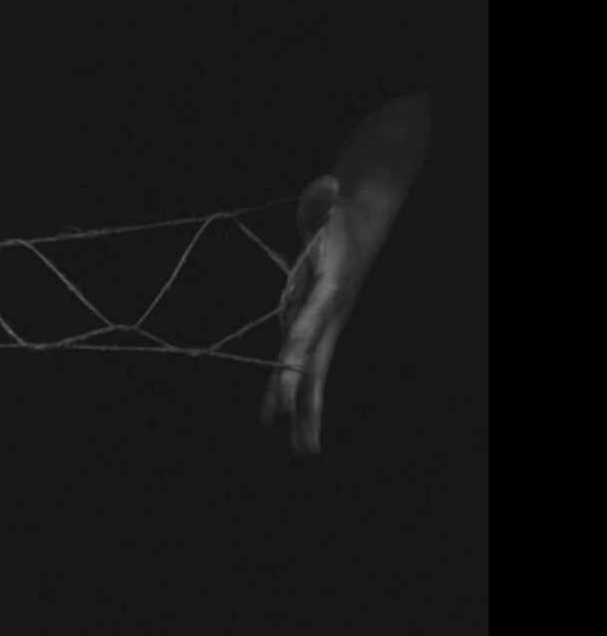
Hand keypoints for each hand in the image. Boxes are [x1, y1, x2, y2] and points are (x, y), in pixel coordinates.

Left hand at [261, 90, 430, 453]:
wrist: (361, 222)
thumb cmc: (337, 213)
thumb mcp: (326, 203)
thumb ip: (320, 199)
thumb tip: (327, 183)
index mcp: (328, 292)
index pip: (308, 330)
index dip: (295, 360)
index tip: (283, 391)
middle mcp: (329, 316)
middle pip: (315, 367)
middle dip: (306, 406)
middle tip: (302, 448)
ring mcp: (323, 326)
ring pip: (313, 376)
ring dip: (305, 413)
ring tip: (303, 452)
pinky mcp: (314, 329)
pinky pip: (301, 366)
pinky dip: (288, 392)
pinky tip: (273, 419)